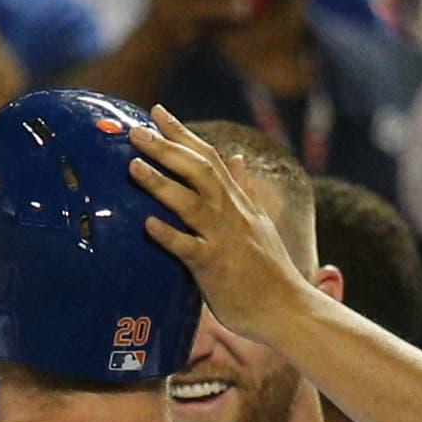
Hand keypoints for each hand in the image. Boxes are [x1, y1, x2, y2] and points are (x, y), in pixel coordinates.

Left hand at [129, 105, 313, 340]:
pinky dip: (169, 235)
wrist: (289, 309)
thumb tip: (238, 158)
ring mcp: (223, 239)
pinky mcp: (215, 268)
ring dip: (161, 183)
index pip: (209, 157)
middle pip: (198, 171)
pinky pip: (189, 248)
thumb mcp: (260, 221)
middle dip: (166, 148)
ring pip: (190, 203)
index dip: (182, 133)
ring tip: (133, 166)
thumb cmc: (269, 271)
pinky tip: (147, 224)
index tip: (157, 112)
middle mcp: (231, 213)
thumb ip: (245, 190)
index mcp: (238, 202)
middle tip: (135, 131)